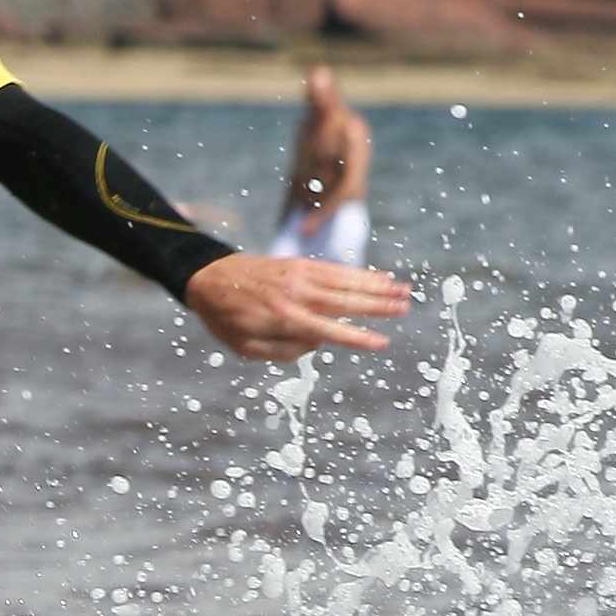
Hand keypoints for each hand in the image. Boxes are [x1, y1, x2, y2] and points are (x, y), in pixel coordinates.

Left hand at [185, 251, 407, 361]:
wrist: (209, 278)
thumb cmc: (227, 319)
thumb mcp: (246, 347)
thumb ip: (282, 351)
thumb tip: (316, 344)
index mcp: (283, 319)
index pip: (328, 331)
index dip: (356, 338)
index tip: (381, 343)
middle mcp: (296, 294)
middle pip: (345, 301)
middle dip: (377, 305)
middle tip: (405, 308)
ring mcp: (299, 275)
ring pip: (345, 281)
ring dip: (376, 285)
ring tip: (403, 290)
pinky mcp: (300, 264)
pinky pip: (335, 269)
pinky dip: (358, 273)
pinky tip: (378, 277)